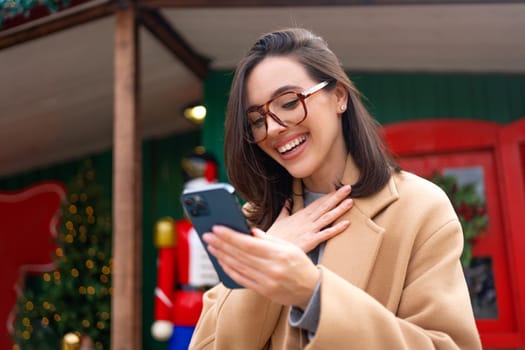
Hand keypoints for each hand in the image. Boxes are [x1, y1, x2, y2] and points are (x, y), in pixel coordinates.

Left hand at [203, 226, 318, 308]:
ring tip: (211, 247)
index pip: (248, 244)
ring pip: (238, 266)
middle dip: (221, 244)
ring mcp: (266, 282)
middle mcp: (272, 268)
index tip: (217, 228)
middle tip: (208, 236)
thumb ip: (269, 239)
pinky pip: (241, 279)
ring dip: (222, 256)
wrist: (312, 291)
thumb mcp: (290, 247)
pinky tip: (221, 262)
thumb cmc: (300, 265)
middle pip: (240, 254)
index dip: (230, 236)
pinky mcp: (263, 291)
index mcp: (279, 254)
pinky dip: (229, 270)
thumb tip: (250, 232)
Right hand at [266, 184, 352, 251]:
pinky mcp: (311, 241)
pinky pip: (326, 234)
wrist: (270, 249)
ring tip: (350, 201)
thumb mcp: (279, 220)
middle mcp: (307, 220)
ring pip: (327, 217)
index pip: (316, 203)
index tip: (337, 188)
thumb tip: (288, 201)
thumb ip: (285, 210)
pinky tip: (347, 223)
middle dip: (337, 197)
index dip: (327, 196)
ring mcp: (309, 230)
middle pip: (324, 206)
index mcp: (300, 215)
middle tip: (348, 188)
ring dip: (340, 209)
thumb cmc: (275, 237)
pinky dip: (337, 228)